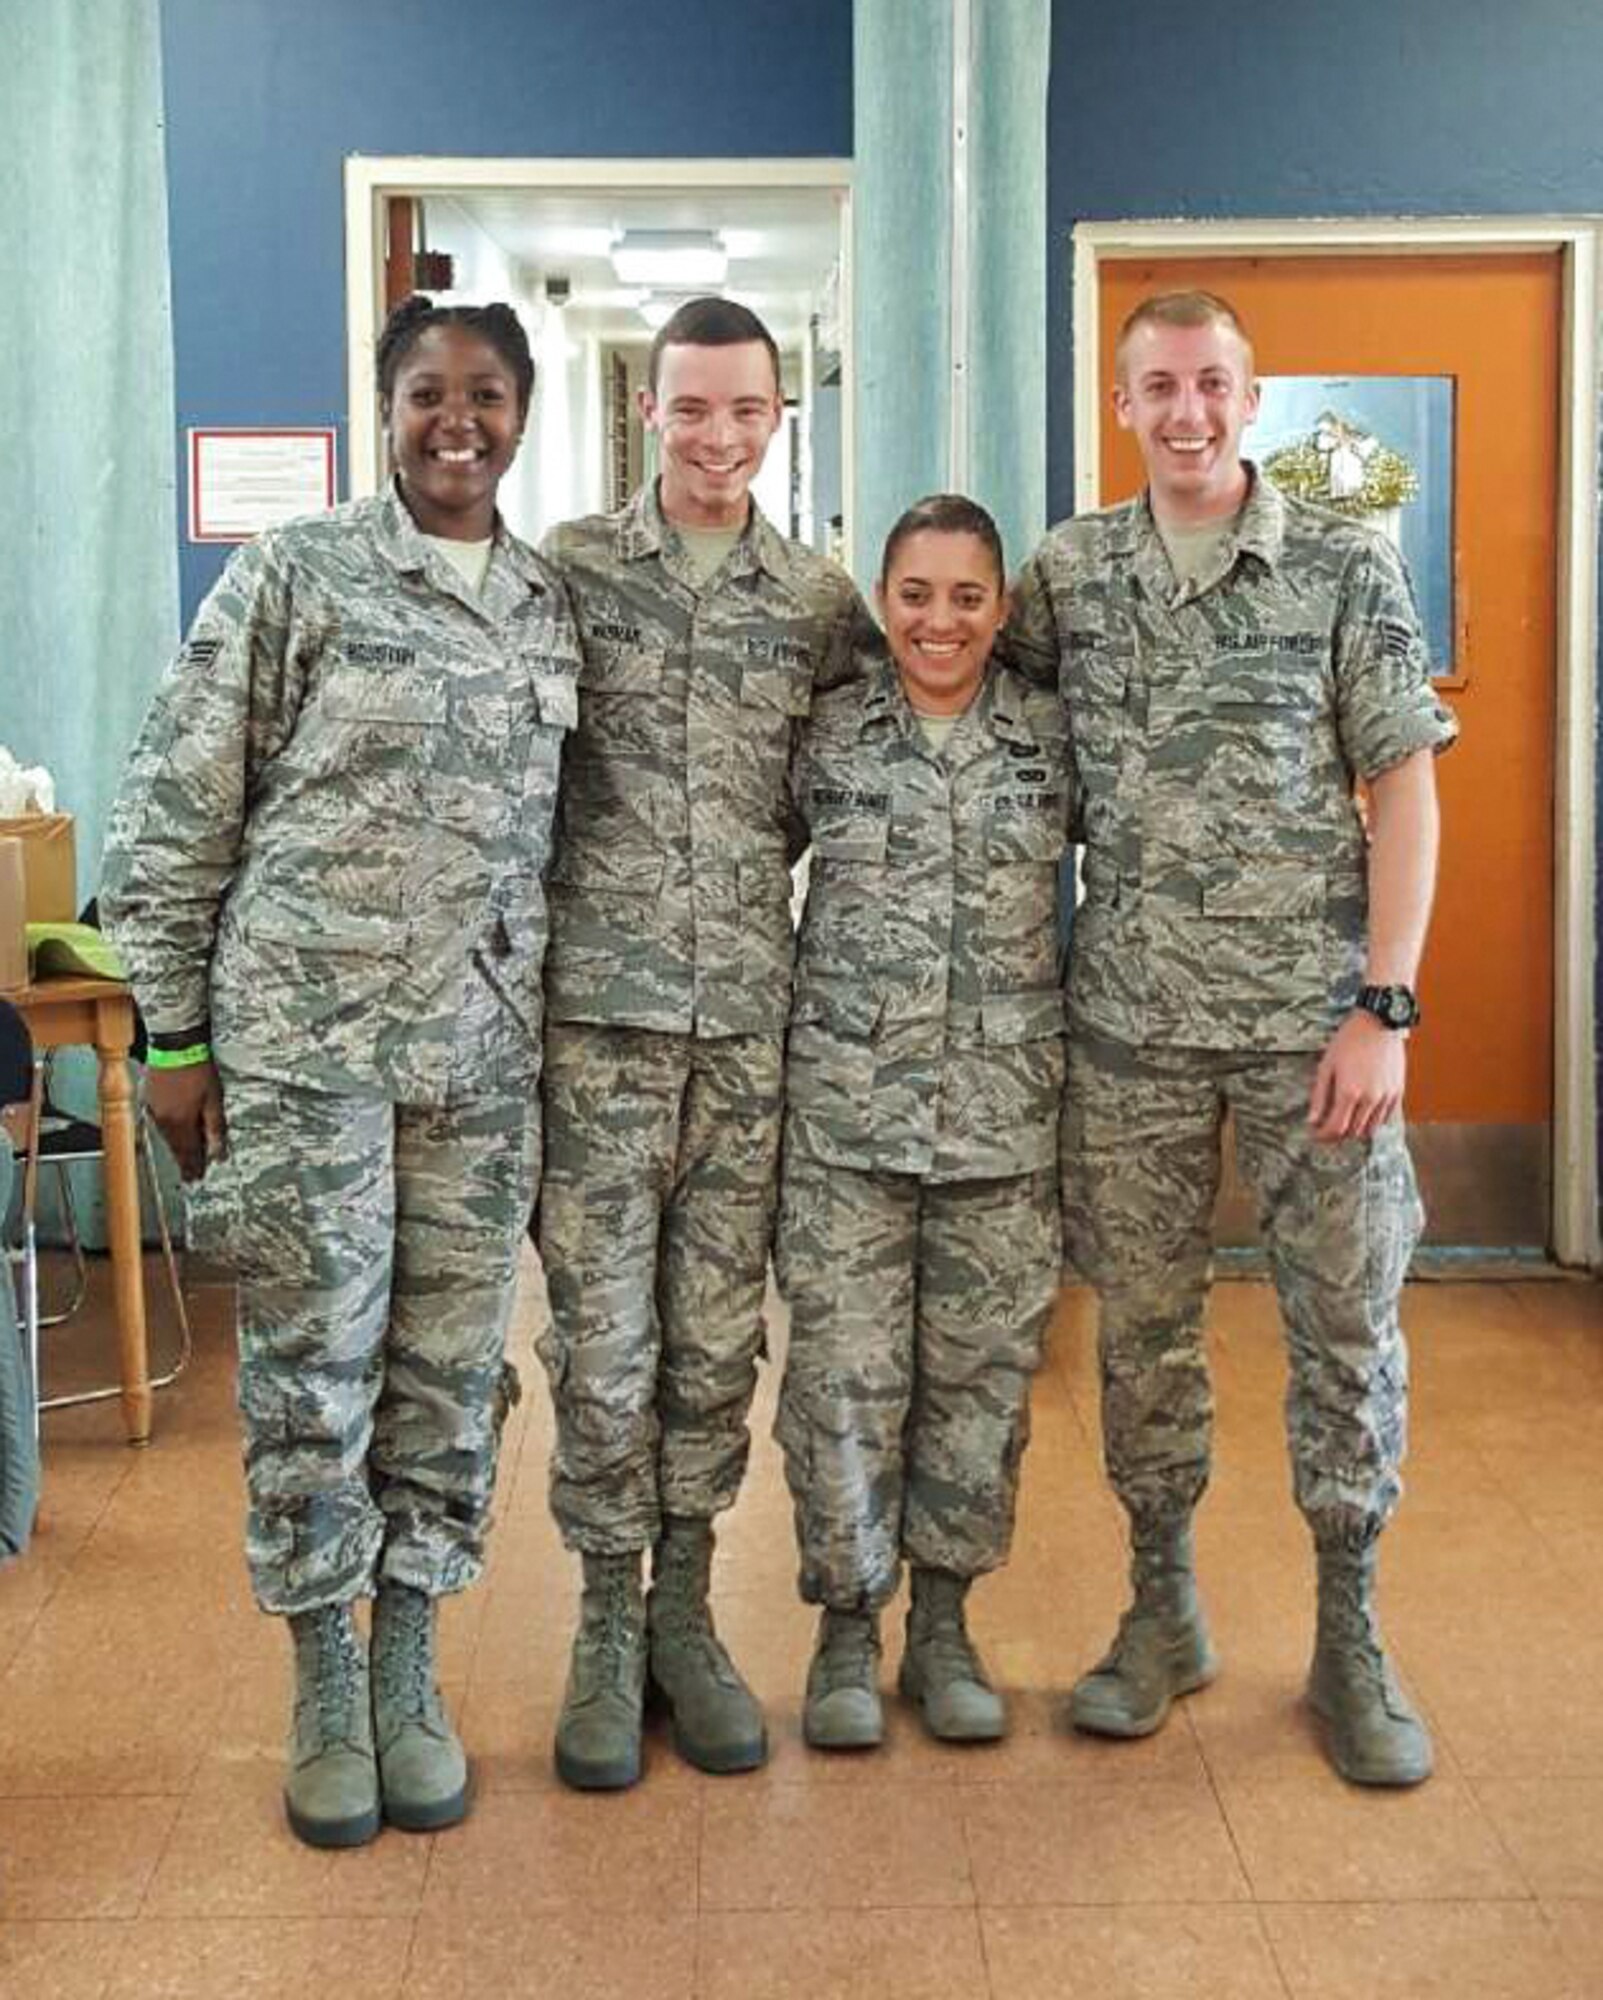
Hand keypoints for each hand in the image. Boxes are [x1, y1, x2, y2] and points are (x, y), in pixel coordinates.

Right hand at [145, 1059, 226, 1180]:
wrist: (176, 1046)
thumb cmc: (198, 1070)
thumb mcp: (214, 1101)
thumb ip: (215, 1128)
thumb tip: (218, 1153)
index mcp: (180, 1122)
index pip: (188, 1151)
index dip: (193, 1166)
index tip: (197, 1178)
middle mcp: (164, 1120)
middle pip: (176, 1146)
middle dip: (184, 1161)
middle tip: (190, 1176)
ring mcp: (154, 1109)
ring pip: (167, 1136)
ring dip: (176, 1148)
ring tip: (184, 1160)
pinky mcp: (150, 1099)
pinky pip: (161, 1123)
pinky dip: (169, 1132)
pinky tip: (174, 1135)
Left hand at [1307, 1012, 1405, 1142]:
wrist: (1379, 1023)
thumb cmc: (1349, 1040)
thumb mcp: (1326, 1066)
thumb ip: (1319, 1096)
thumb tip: (1312, 1120)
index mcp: (1349, 1092)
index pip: (1336, 1128)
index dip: (1324, 1136)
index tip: (1316, 1134)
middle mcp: (1370, 1098)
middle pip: (1353, 1132)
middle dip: (1338, 1134)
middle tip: (1327, 1128)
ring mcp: (1386, 1096)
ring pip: (1370, 1129)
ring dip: (1356, 1130)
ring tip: (1345, 1121)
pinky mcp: (1398, 1092)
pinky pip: (1385, 1118)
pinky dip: (1373, 1121)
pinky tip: (1363, 1113)